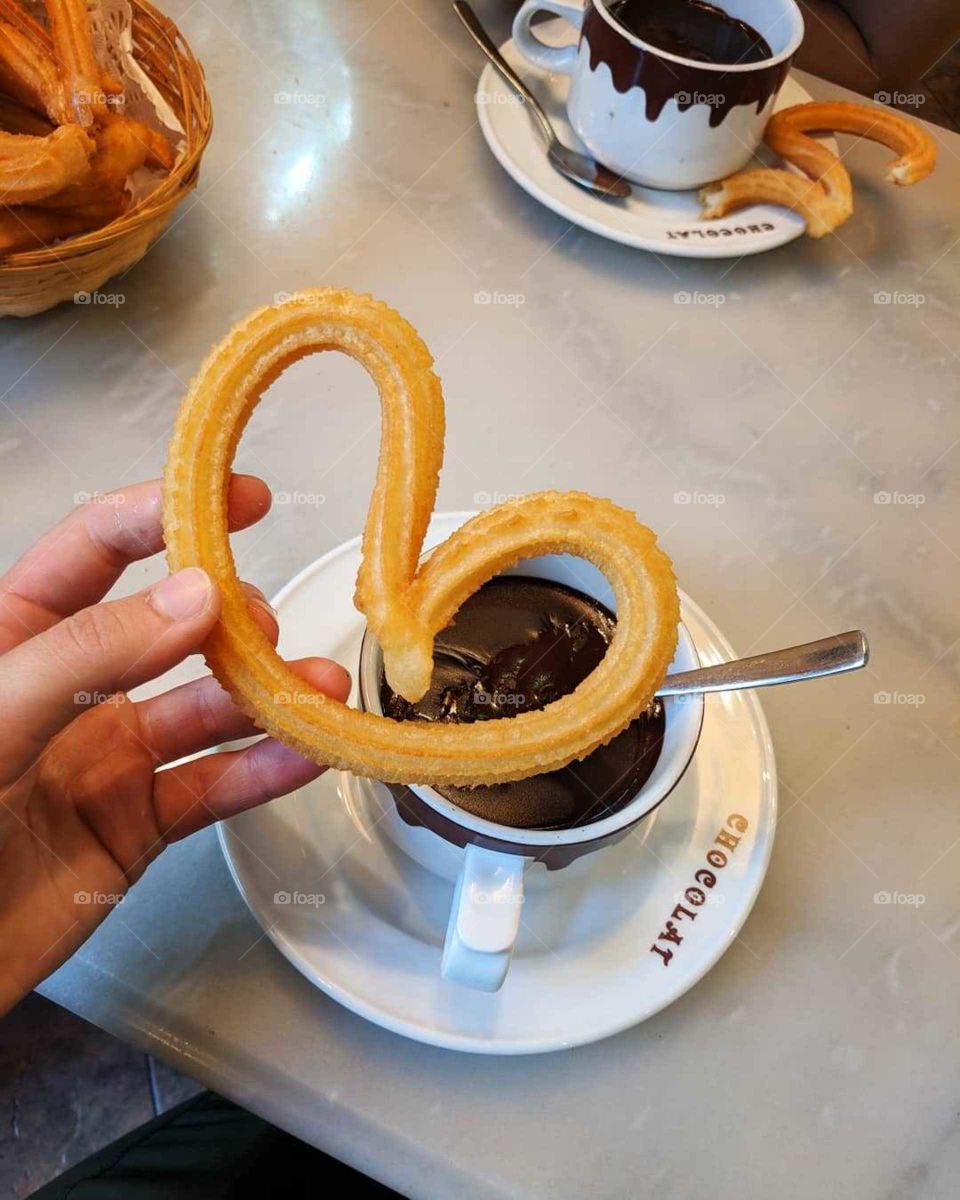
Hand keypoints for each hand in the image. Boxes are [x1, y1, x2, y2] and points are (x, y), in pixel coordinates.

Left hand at [0, 476, 349, 1014]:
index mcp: (17, 637)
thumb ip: (88, 654)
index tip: (243, 499)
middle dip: (231, 620)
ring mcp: (106, 756)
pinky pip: (212, 788)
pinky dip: (265, 773)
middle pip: (173, 629)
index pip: (97, 550)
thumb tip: (197, 595)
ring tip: (321, 689)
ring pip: (207, 711)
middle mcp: (72, 688)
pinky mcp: (135, 824)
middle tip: (263, 631)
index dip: (168, 513)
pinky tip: (307, 755)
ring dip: (269, 698)